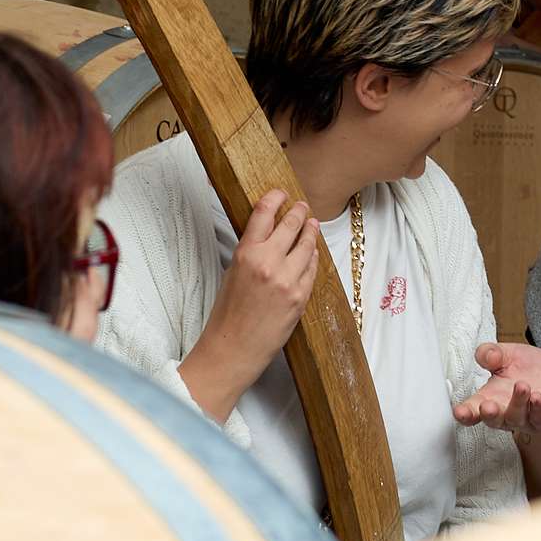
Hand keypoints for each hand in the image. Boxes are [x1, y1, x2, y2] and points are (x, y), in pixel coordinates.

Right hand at [182, 189, 318, 418]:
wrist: (234, 347)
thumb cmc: (228, 312)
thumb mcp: (233, 272)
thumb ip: (252, 251)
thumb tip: (269, 232)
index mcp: (246, 253)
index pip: (264, 213)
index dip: (275, 198)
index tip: (281, 193)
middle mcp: (268, 262)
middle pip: (291, 224)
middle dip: (299, 211)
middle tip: (302, 206)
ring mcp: (288, 279)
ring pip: (307, 244)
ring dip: (311, 231)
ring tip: (312, 224)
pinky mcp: (301, 296)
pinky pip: (312, 268)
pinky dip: (312, 258)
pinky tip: (311, 253)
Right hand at [454, 342, 540, 434]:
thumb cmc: (534, 372)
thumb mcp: (511, 355)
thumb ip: (493, 353)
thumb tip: (484, 354)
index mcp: (493, 397)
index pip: (474, 409)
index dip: (465, 412)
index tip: (459, 412)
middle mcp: (508, 412)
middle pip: (494, 420)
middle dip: (489, 414)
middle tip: (487, 406)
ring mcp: (529, 418)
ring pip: (518, 418)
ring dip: (518, 402)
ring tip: (522, 386)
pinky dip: (539, 409)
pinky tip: (537, 397)